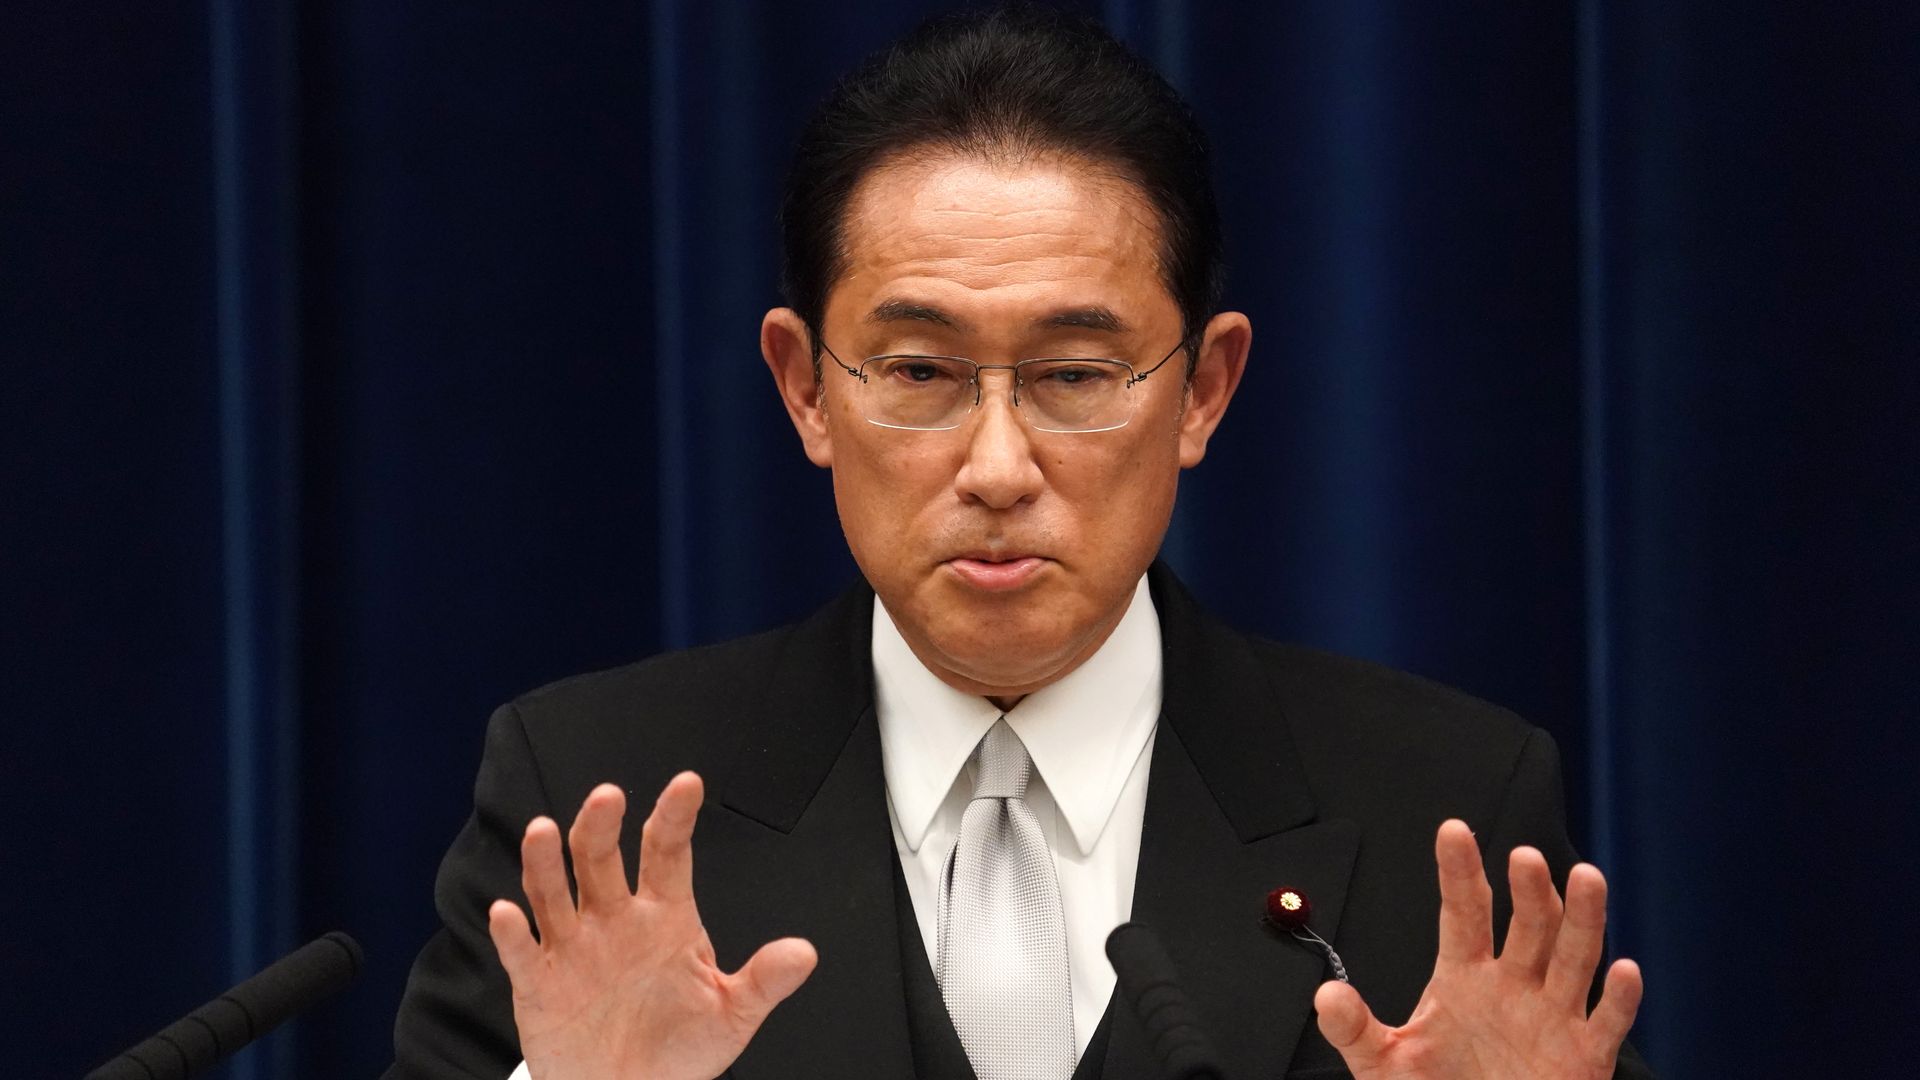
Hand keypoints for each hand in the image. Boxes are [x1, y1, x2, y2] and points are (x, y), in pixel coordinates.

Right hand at [488, 773, 817, 1079]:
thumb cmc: (680, 1049)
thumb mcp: (731, 1014)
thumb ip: (763, 981)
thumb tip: (804, 954)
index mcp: (665, 915)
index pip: (669, 853)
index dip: (675, 817)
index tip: (687, 784)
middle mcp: (615, 919)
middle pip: (601, 858)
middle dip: (602, 825)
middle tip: (608, 797)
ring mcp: (574, 946)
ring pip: (554, 892)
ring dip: (545, 862)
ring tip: (543, 832)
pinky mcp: (539, 983)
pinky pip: (523, 952)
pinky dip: (511, 933)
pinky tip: (507, 913)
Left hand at [1314, 820, 1641, 1078]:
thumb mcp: (1385, 1064)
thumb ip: (1355, 1030)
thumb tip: (1326, 996)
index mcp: (1464, 977)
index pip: (1463, 912)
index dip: (1459, 871)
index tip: (1453, 830)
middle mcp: (1513, 986)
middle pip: (1528, 925)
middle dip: (1529, 891)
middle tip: (1524, 857)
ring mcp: (1551, 1017)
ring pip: (1574, 958)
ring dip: (1584, 920)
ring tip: (1587, 879)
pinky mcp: (1583, 1057)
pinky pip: (1607, 1023)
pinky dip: (1619, 999)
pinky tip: (1624, 970)